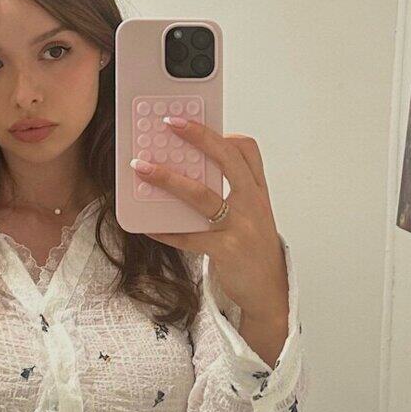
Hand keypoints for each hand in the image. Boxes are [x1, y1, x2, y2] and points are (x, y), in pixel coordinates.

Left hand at [135, 117, 287, 320]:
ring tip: (142, 168)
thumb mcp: (251, 213)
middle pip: (227, 160)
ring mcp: (241, 226)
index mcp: (258, 190)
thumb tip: (185, 171)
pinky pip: (189, 236)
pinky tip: (149, 227)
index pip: (247, 150)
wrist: (269, 288)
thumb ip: (229, 192)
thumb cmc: (254, 247)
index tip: (195, 123)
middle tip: (170, 124)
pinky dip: (166, 230)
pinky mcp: (227, 250)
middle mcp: (252, 203)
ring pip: (202, 195)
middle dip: (198, 137)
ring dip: (168, 179)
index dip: (222, 133)